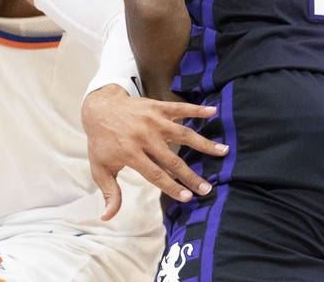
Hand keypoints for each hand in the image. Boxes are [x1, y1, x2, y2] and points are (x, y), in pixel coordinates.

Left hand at [80, 84, 227, 220]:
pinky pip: (180, 108)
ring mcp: (153, 120)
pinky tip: (213, 111)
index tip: (188, 198)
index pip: (155, 174)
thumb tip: (107, 217)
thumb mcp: (100, 168)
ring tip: (224, 151)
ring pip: (182, 134)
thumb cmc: (101, 141)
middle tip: (208, 188)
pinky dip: (196, 109)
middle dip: (191, 176)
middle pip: (172, 159)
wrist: (99, 107)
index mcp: (130, 153)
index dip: (172, 187)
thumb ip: (109, 192)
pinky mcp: (157, 107)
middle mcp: (144, 136)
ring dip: (203, 143)